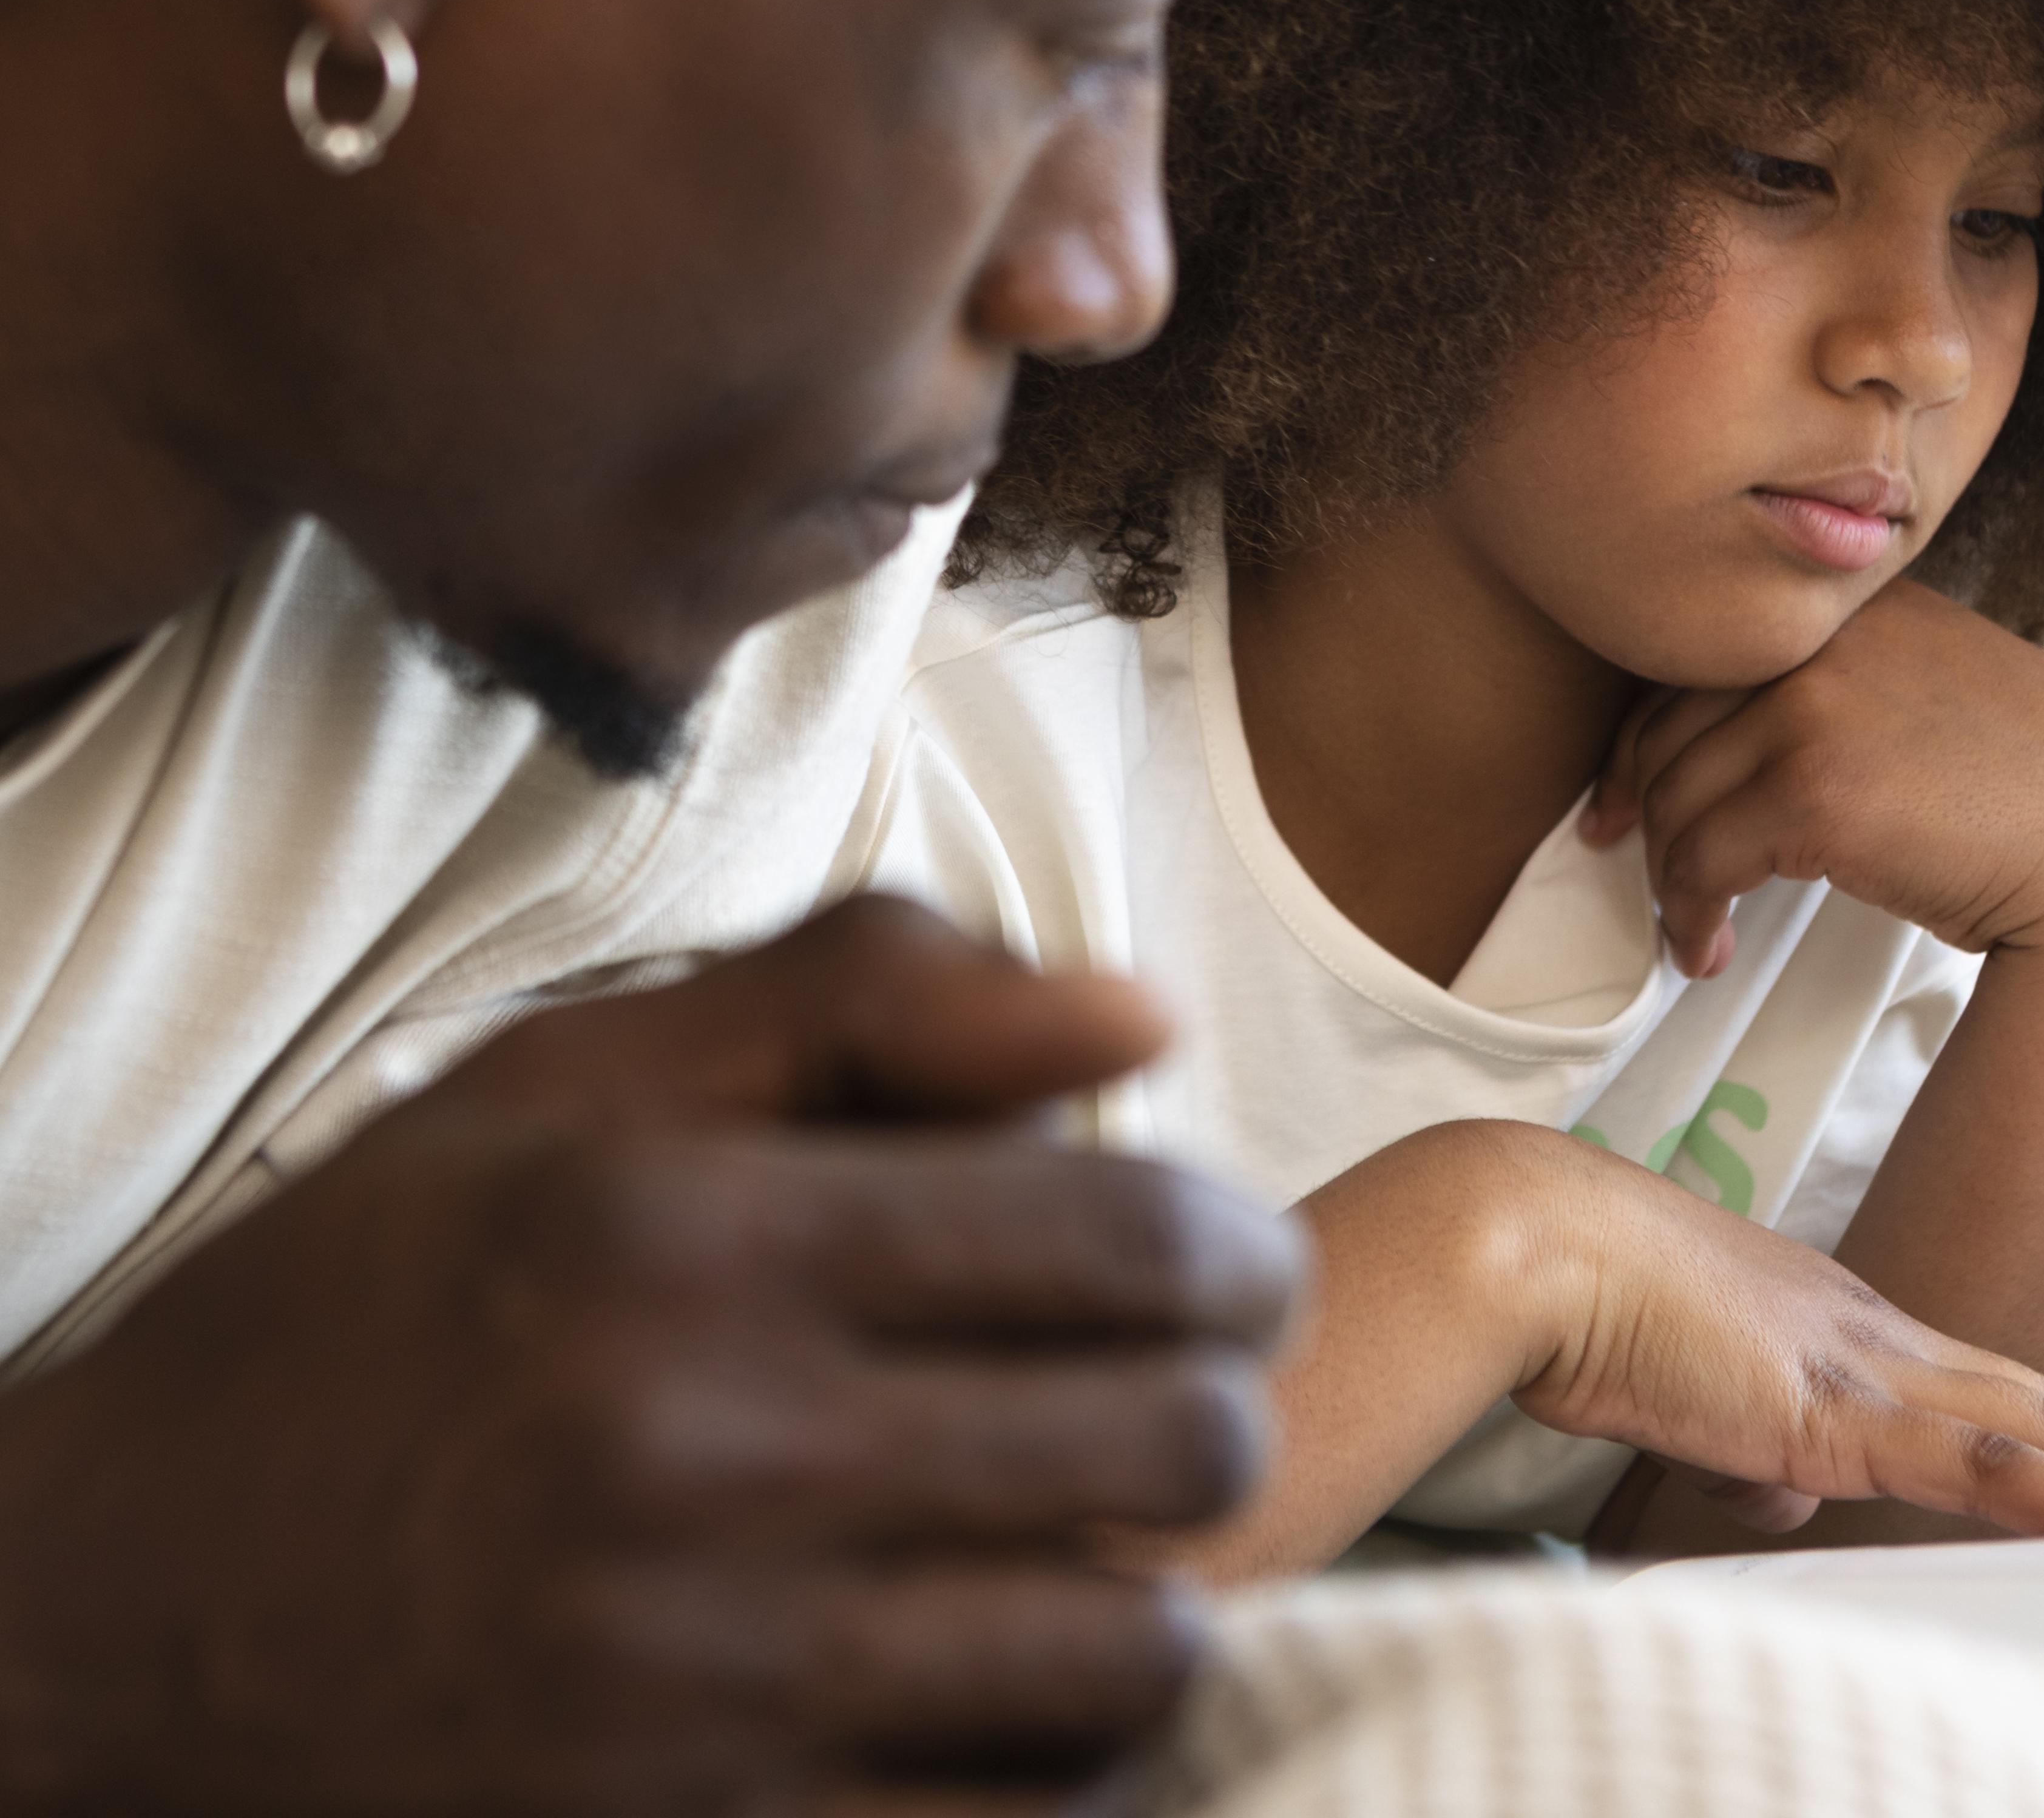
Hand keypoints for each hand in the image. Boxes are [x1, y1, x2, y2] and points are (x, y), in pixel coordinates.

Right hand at [0, 899, 1302, 1815]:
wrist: (99, 1612)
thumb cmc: (365, 1309)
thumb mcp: (571, 1078)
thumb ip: (868, 992)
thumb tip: (1141, 1019)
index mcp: (701, 1240)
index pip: (1131, 1241)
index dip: (1239, 1245)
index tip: (1230, 1259)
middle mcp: (718, 1465)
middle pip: (1172, 1446)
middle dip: (1218, 1402)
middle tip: (1164, 1385)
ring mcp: (707, 1697)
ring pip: (1129, 1657)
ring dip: (1148, 1585)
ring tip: (1080, 1536)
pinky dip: (1063, 1761)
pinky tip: (1003, 1682)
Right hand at [1500, 1126, 2043, 1537]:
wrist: (1533, 1243)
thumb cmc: (1574, 1296)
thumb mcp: (1673, 1380)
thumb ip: (1738, 1436)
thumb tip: (1770, 1493)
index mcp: (1826, 1318)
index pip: (1965, 1383)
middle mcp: (1864, 1331)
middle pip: (2029, 1397)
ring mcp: (1860, 1367)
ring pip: (2033, 1427)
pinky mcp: (1837, 1411)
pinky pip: (1978, 1464)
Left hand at [1583, 579, 2043, 980]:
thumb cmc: (2039, 792)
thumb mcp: (1935, 690)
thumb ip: (1847, 683)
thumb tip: (1740, 742)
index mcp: (1854, 603)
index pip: (1703, 660)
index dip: (1645, 736)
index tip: (1623, 794)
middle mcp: (1822, 639)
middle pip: (1667, 725)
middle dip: (1638, 806)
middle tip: (1630, 861)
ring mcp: (1812, 707)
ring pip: (1672, 798)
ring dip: (1666, 876)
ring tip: (1691, 928)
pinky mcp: (1813, 790)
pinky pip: (1699, 860)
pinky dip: (1689, 914)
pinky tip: (1710, 950)